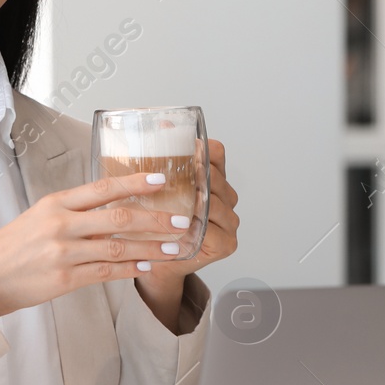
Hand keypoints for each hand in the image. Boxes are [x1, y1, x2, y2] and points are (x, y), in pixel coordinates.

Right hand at [0, 171, 196, 317]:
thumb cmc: (11, 247)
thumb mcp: (38, 217)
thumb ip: (72, 211)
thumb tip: (111, 206)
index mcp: (55, 203)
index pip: (103, 187)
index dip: (136, 183)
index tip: (161, 181)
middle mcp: (61, 224)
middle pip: (119, 217)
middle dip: (156, 219)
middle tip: (182, 220)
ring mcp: (63, 253)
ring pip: (118, 248)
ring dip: (150, 248)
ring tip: (174, 248)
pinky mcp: (64, 279)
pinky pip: (106, 273)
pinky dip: (130, 270)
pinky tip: (147, 267)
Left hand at [139, 137, 239, 285]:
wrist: (155, 260)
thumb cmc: (155, 221)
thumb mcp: (154, 186)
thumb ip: (160, 160)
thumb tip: (158, 124)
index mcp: (214, 179)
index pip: (217, 152)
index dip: (201, 147)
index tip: (181, 146)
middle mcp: (227, 198)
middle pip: (215, 176)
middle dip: (193, 174)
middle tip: (169, 172)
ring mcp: (229, 222)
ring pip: (215, 202)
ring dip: (195, 200)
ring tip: (174, 197)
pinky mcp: (226, 244)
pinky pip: (213, 230)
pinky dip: (197, 226)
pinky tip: (181, 223)